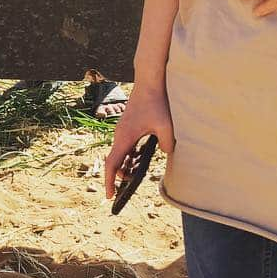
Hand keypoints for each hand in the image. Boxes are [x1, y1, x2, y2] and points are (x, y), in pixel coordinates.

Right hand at [103, 83, 174, 200]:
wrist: (149, 81)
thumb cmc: (156, 102)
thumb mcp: (166, 126)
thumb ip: (167, 144)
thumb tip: (165, 153)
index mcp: (125, 137)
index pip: (112, 164)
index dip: (110, 181)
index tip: (110, 196)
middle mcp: (120, 135)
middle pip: (115, 161)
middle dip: (120, 176)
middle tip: (130, 188)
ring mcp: (122, 130)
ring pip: (121, 154)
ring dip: (126, 166)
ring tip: (136, 175)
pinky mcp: (128, 127)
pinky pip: (126, 146)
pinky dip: (130, 156)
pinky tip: (139, 160)